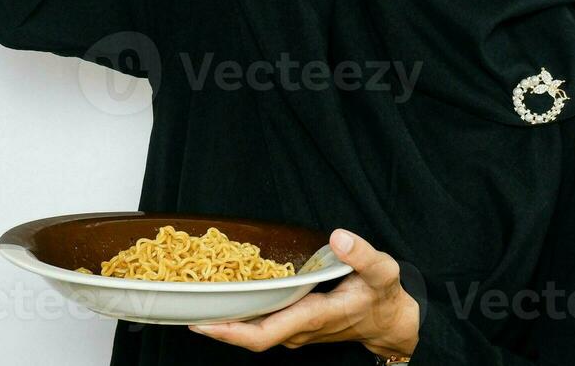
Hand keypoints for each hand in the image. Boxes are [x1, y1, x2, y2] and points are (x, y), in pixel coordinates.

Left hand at [187, 228, 420, 358]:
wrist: (391, 322)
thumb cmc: (383, 296)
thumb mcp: (382, 272)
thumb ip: (362, 255)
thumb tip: (339, 237)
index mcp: (313, 317)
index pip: (263, 334)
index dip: (230, 332)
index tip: (202, 324)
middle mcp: (298, 329)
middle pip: (249, 336)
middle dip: (216, 327)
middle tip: (183, 309)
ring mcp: (295, 330)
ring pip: (253, 332)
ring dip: (226, 321)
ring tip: (196, 301)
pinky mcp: (294, 325)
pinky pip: (261, 325)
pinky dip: (240, 316)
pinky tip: (226, 299)